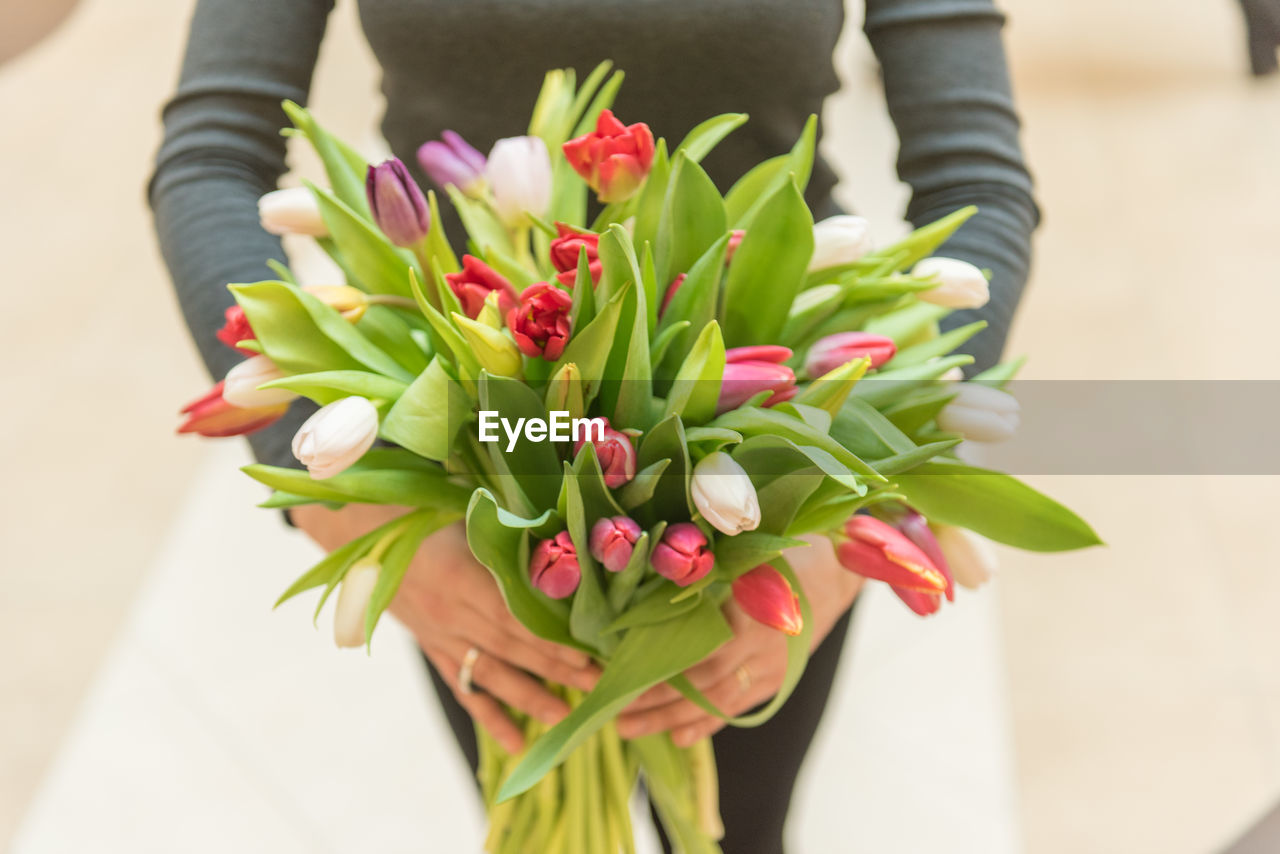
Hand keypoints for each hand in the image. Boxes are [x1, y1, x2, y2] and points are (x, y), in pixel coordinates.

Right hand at [292, 505, 598, 753]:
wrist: (362, 531)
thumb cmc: (423, 512)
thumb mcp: (463, 517)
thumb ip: (505, 535)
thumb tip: (562, 541)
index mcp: (459, 576)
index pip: (512, 616)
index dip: (548, 639)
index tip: (587, 653)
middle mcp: (449, 612)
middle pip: (509, 647)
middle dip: (555, 669)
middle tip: (598, 685)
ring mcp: (439, 635)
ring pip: (489, 673)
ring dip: (529, 698)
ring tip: (565, 717)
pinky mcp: (432, 647)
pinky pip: (463, 686)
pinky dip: (489, 716)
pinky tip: (515, 742)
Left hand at [615, 535, 861, 746]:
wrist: (836, 572)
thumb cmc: (782, 553)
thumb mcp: (745, 555)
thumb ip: (706, 577)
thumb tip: (644, 592)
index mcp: (751, 610)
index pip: (695, 648)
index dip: (655, 664)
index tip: (615, 671)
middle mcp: (763, 646)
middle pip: (701, 680)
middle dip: (654, 698)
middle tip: (611, 709)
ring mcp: (773, 668)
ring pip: (716, 701)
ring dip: (670, 718)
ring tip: (628, 727)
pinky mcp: (777, 680)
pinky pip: (738, 706)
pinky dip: (707, 723)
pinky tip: (678, 736)